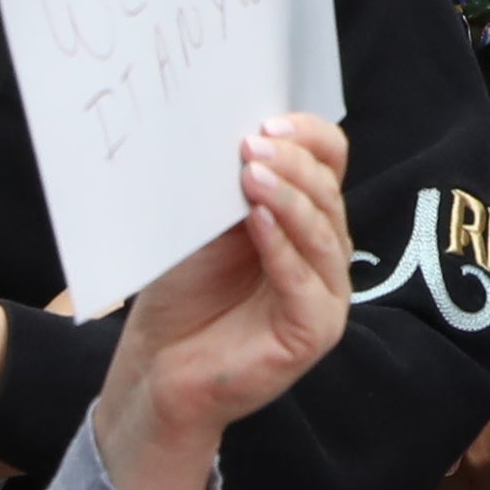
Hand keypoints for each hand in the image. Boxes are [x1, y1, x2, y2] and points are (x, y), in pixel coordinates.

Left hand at [86, 117, 359, 489]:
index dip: (309, 138)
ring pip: (324, 234)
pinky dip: (282, 247)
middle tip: (251, 146)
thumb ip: (235, 188)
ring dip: (289, 198)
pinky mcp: (314, 331)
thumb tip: (243, 133)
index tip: (266, 122)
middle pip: (330, 194)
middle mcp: (326, 254)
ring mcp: (327, 295)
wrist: (158, 367)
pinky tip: (256, 222)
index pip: (331, 163)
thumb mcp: (209, 224)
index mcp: (307, 219)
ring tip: (252, 175)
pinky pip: (306, 282)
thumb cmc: (183, 294)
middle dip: (294, 165)